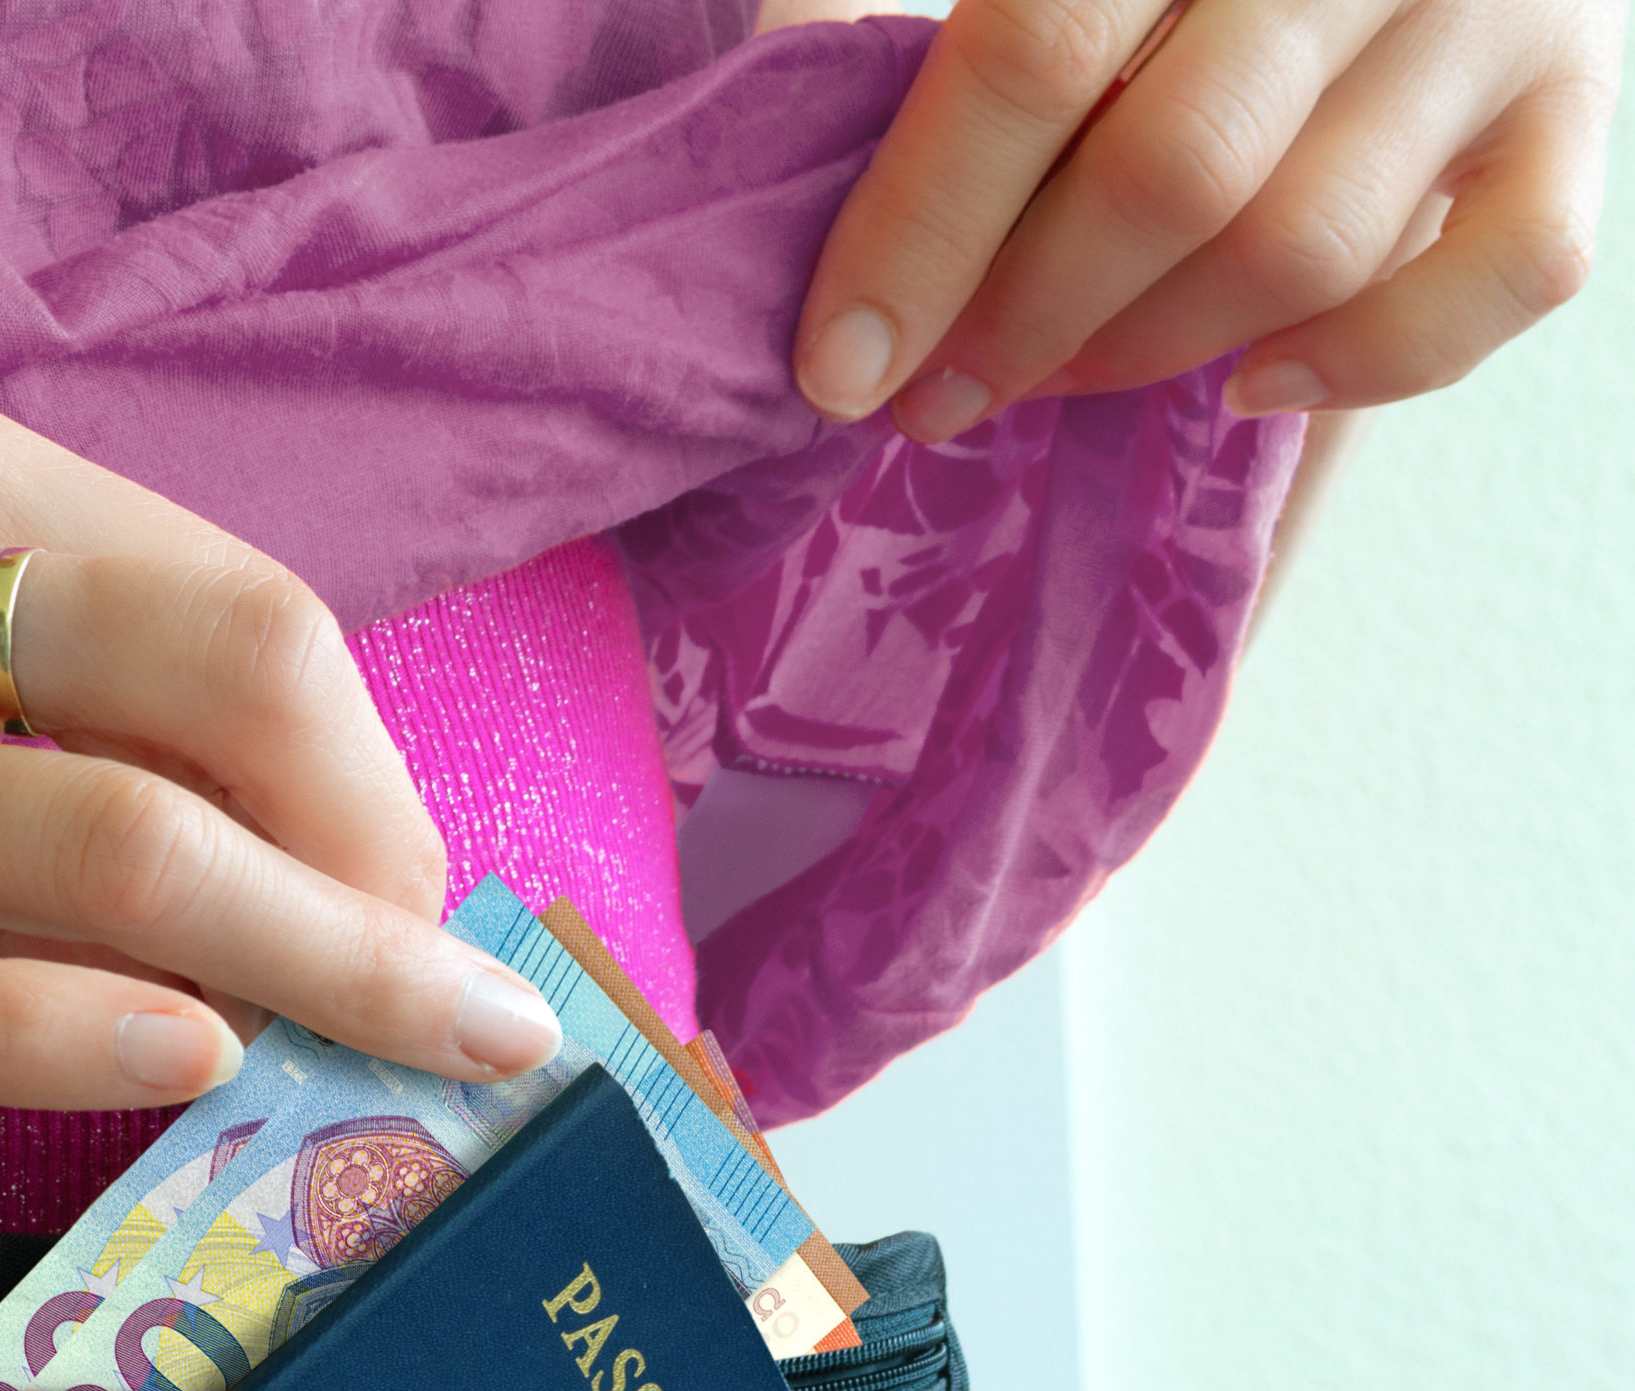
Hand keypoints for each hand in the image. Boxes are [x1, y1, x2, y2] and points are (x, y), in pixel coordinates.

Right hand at [0, 369, 562, 1107]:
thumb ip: (5, 644)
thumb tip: (229, 793)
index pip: (228, 604)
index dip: (359, 763)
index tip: (401, 875)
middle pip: (229, 692)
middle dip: (384, 858)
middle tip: (437, 992)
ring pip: (120, 850)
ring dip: (319, 959)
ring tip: (411, 1052)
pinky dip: (88, 1036)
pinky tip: (195, 1067)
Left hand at [765, 0, 1621, 434]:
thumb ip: (954, 26)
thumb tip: (788, 104)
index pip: (1033, 53)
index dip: (918, 231)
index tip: (838, 365)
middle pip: (1172, 173)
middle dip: (1020, 321)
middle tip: (934, 398)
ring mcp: (1506, 4)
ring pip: (1304, 248)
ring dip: (1147, 357)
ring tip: (1049, 379)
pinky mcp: (1579, 106)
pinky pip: (1498, 283)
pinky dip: (1366, 362)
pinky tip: (1249, 383)